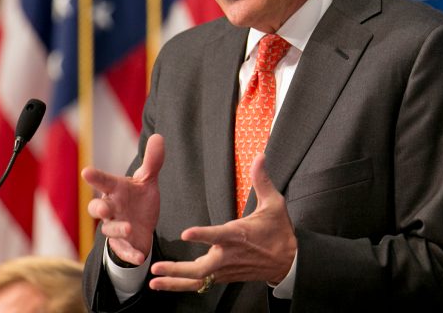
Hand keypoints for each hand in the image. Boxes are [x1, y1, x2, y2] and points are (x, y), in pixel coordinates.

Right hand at [81, 133, 164, 264]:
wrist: (142, 227)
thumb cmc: (139, 200)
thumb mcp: (148, 181)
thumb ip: (152, 161)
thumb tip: (158, 136)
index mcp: (116, 190)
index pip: (104, 181)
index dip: (95, 177)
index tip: (86, 172)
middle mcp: (111, 208)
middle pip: (97, 208)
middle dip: (100, 207)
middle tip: (105, 208)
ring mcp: (114, 228)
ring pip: (109, 230)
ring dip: (118, 229)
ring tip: (130, 227)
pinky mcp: (122, 245)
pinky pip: (123, 251)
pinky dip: (130, 253)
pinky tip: (140, 257)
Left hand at [149, 152, 296, 291]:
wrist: (288, 261)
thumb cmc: (279, 231)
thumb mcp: (275, 203)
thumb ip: (262, 180)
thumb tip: (259, 157)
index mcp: (239, 235)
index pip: (218, 235)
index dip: (202, 235)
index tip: (185, 233)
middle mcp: (228, 255)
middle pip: (201, 268)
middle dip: (177, 269)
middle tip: (156, 267)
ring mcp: (225, 269)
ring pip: (198, 280)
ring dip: (174, 281)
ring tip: (153, 281)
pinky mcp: (224, 276)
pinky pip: (201, 285)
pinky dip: (182, 286)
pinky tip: (165, 285)